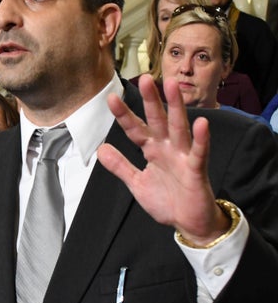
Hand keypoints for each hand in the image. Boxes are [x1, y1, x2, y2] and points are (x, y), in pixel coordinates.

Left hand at [97, 75, 228, 245]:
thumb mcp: (136, 183)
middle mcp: (167, 148)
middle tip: (144, 79)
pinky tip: (201, 123)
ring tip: (171, 87)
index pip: (135, 129)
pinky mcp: (197, 171)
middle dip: (151, 101)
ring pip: (179, 128)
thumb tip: (100, 149)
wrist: (188, 223)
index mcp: (152, 150)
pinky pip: (199, 153)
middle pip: (158, 120)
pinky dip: (201, 139)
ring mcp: (183, 157)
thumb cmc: (167, 200)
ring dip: (175, 108)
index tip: (111, 98)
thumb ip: (120, 166)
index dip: (124, 115)